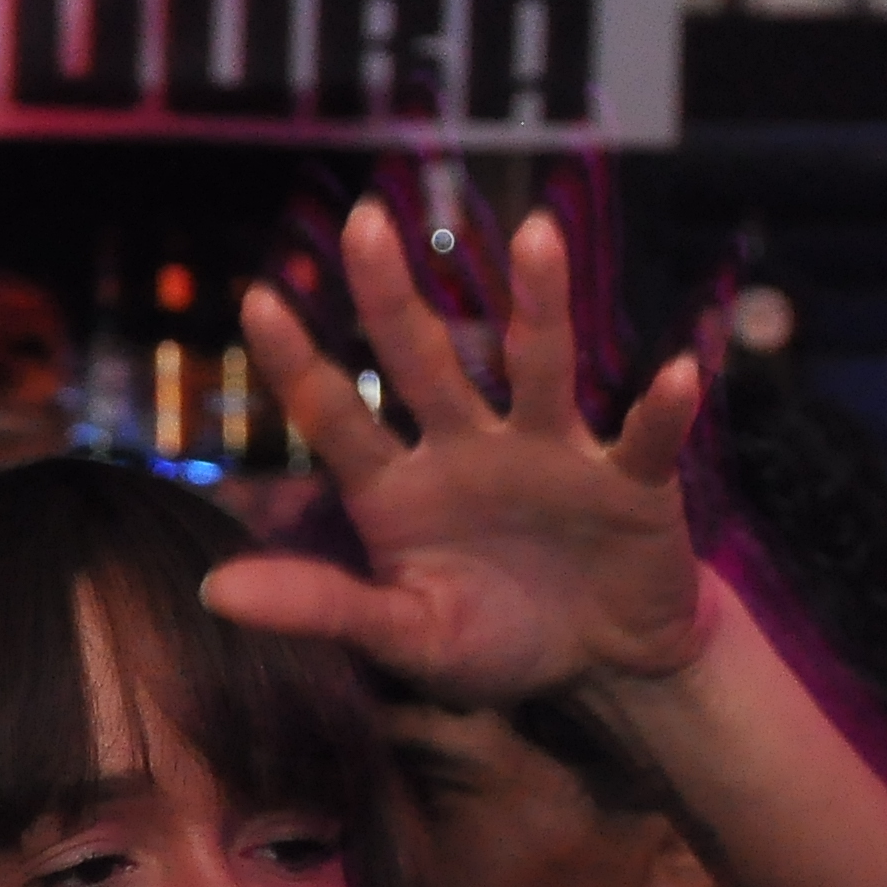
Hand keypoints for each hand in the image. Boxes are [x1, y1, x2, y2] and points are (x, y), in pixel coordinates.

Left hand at [207, 201, 705, 708]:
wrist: (606, 665)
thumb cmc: (498, 640)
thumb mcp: (406, 636)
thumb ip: (320, 608)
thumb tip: (211, 591)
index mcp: (402, 487)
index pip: (338, 416)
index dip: (298, 364)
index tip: (257, 300)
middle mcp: (471, 449)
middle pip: (424, 361)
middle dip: (392, 295)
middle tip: (362, 221)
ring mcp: (553, 456)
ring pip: (540, 368)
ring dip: (540, 305)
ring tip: (535, 237)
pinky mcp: (632, 484)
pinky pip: (644, 442)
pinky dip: (661, 412)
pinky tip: (675, 375)